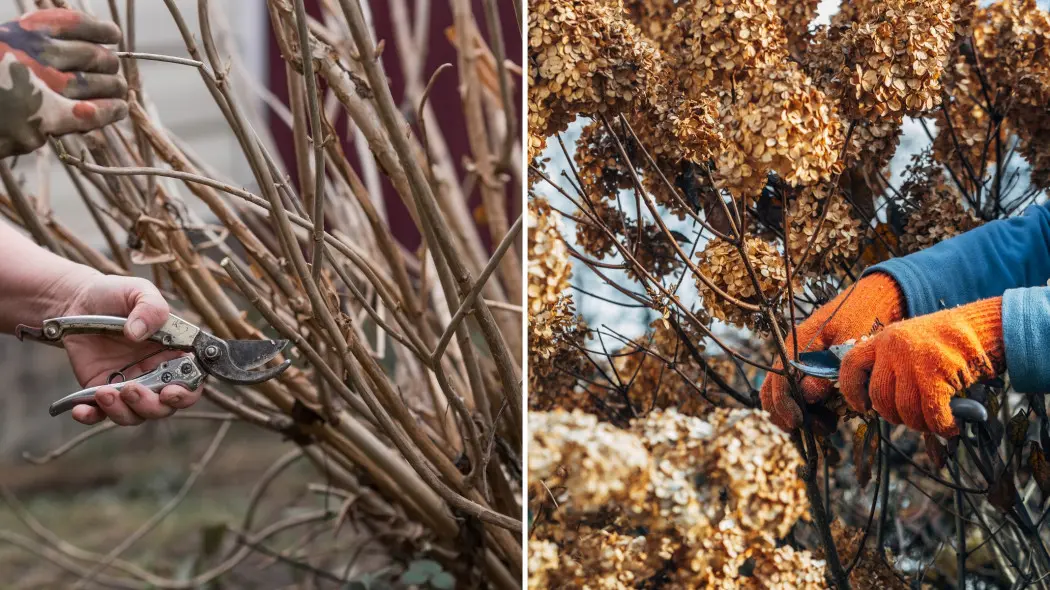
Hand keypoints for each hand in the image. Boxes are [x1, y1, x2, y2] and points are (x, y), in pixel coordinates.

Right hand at [0, 8, 126, 157]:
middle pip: (96, 57)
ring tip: (118, 89)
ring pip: (102, 85)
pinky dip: (110, 110)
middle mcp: (39, 56)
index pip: (76, 24)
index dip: (100, 30)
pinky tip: (118, 108)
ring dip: (114, 87)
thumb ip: (32, 42)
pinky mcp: (46, 120)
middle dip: (108, 63)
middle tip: (110, 69)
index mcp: (25, 33)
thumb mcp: (3, 45)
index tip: (112, 34)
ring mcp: (45, 89)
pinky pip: (93, 114)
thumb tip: (78, 44)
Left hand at [53, 272, 200, 424]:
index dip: (186, 393)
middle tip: (132, 390)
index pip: (191, 382)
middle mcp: (155, 373)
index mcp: (173, 353)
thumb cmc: (116, 295)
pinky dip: (92, 416)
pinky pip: (100, 414)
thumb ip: (149, 307)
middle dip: (151, 406)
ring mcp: (129, 384)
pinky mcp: (101, 390)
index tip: (171, 391)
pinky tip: (82, 409)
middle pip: (164, 406)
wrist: (78, 301)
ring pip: (135, 414)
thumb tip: (138, 333)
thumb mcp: (138, 291)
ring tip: (102, 393)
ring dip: (122, 411)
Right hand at [760, 272, 904, 429]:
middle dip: (788, 414)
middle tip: (820, 428)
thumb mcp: (851, 339)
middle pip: (773, 390)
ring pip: (785, 394)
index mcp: (798, 342)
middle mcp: (794, 352)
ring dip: (801, 413)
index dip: (784, 404)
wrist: (880, 297)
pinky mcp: (814, 367)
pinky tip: (831, 414)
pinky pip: (801, 392)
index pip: (778, 379)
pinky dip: (811, 408)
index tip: (798, 423)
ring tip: (828, 424)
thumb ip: (828, 368)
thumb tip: (808, 396)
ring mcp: (802, 360)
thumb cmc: (867, 313)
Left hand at [839, 297, 1003, 437]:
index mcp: (883, 339)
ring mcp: (914, 360)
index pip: (850, 366)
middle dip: (894, 416)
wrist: (983, 329)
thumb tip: (874, 404)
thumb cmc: (945, 344)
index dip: (851, 392)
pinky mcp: (937, 374)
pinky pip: (931, 413)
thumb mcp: (909, 344)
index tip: (863, 407)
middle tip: (910, 418)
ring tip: (934, 422)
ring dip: (921, 424)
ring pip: (905, 409)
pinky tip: (951, 426)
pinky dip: (942, 426)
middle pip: (879, 396)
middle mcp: (893, 347)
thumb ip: (890, 366)